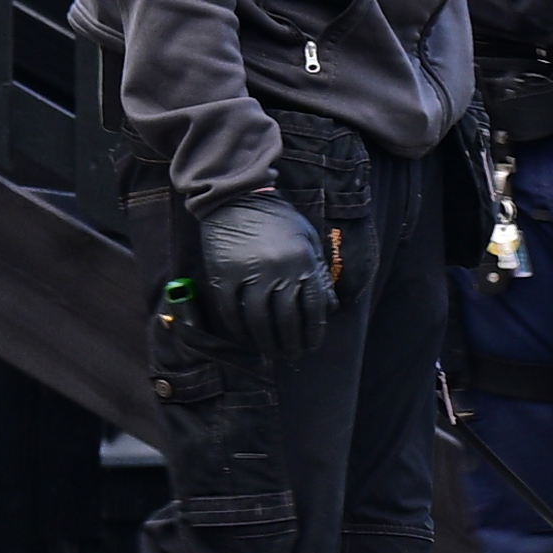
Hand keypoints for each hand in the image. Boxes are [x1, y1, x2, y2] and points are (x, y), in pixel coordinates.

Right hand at [180, 188, 339, 356]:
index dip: (314, 333)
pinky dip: (239, 329)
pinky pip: (231, 311)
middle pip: (287, 320)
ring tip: (272, 353)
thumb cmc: (277, 219)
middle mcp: (278, 270)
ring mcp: (249, 274)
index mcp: (302, 261)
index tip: (312, 346)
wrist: (237, 196)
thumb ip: (319, 273)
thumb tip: (329, 309)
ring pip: (259, 321)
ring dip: (267, 343)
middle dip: (292, 344)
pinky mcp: (223, 275)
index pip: (313, 309)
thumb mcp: (308, 240)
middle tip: (293, 356)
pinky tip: (246, 337)